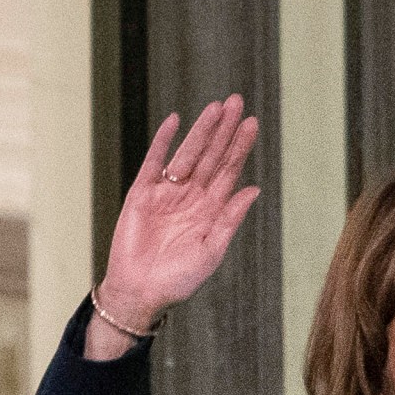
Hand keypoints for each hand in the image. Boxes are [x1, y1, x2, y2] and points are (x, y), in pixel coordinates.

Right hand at [88, 96, 262, 356]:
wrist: (141, 292)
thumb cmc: (179, 279)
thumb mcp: (212, 250)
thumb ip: (230, 218)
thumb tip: (253, 189)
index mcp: (211, 210)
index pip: (229, 171)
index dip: (240, 147)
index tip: (253, 124)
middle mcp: (190, 196)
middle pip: (211, 156)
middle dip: (225, 130)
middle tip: (238, 102)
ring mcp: (166, 192)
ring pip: (187, 154)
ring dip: (201, 131)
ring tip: (217, 108)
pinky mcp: (141, 193)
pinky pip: (154, 162)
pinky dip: (163, 142)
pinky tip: (175, 121)